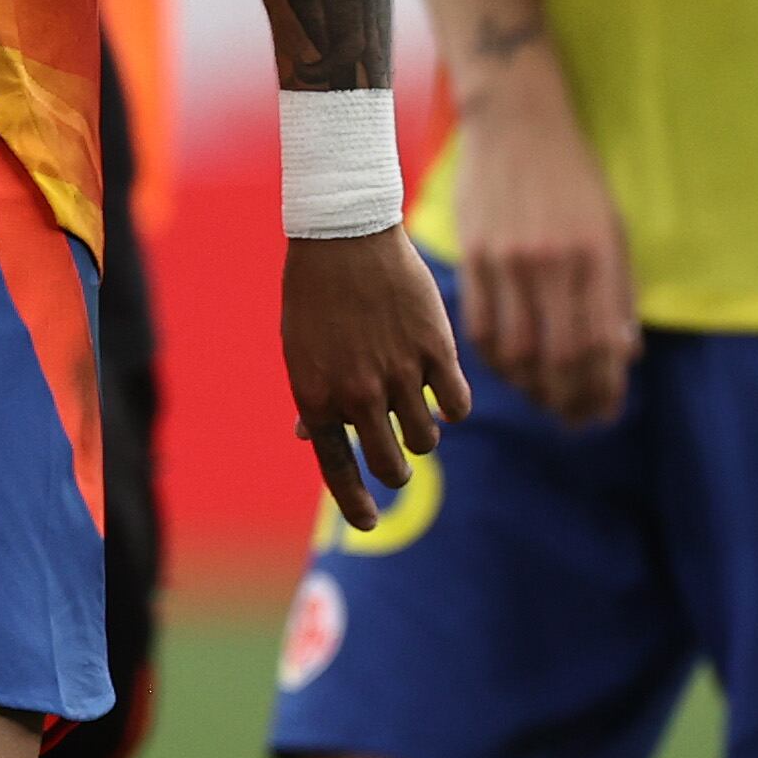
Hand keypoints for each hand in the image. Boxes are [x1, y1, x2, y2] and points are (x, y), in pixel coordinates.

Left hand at [285, 227, 470, 529]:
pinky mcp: (436, 350)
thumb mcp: (300, 349)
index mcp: (317, 396)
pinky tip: (444, 392)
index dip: (355, 503)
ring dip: (423, 434)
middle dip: (396, 471)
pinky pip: (456, 405)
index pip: (338, 470)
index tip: (367, 523)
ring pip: (427, 440)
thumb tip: (308, 440)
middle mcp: (357, 394)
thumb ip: (312, 398)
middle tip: (398, 460)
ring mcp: (399, 373)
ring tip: (416, 409)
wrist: (345, 234)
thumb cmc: (316, 294)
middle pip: (391, 465)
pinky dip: (453, 407)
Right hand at [450, 66, 635, 422]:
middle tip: (576, 418)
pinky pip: (480, 326)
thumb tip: (624, 354)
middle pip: (557, 357)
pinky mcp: (473, 255)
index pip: (598, 345)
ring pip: (515, 351)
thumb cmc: (572, 176)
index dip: (602, 388)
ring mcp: (507, 260)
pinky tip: (510, 367)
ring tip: (544, 399)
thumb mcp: (611, 228)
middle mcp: (551, 262)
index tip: (604, 410)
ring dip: (532, 388)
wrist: (516, 122)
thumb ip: (618, 293)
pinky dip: (496, 359)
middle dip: (569, 399)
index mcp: (593, 256)